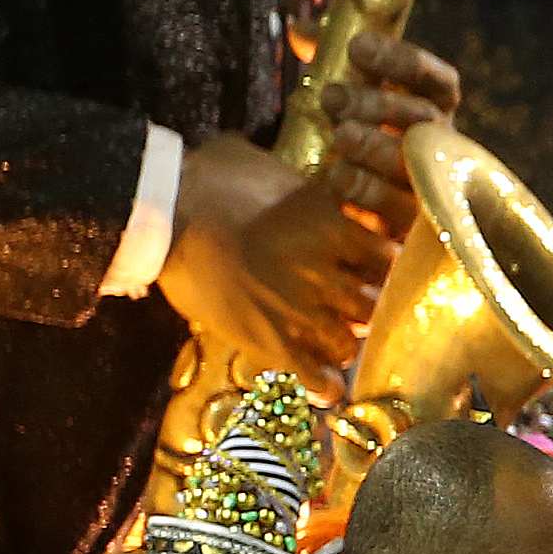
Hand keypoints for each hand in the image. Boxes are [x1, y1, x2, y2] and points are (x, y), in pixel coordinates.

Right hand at [156, 134, 387, 380]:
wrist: (164, 213)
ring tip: (336, 344)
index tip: (371, 267)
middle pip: (374, 301)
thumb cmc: (208, 177)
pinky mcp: (271, 340)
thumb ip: (292, 173)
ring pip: (349, 339)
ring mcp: (302, 308)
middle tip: (354, 309)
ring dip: (344, 343)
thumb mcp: (263, 162)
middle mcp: (329, 269)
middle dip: (366, 307)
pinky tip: (327, 391)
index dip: (381, 264)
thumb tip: (293, 164)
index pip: (388, 254)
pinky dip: (323, 385)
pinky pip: (313, 373)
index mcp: (333, 223)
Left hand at [312, 30, 465, 233]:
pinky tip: (336, 177)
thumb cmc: (355, 137)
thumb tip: (301, 31)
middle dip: (379, 105)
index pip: (436, 81)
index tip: (357, 46)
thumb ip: (327, 58)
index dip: (403, 61)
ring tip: (339, 135)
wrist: (351, 213)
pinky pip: (399, 212)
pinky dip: (368, 191)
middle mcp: (441, 148)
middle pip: (426, 122)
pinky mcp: (411, 227)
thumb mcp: (346, 94)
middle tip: (332, 96)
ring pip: (418, 167)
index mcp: (432, 111)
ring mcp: (432, 189)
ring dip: (377, 147)